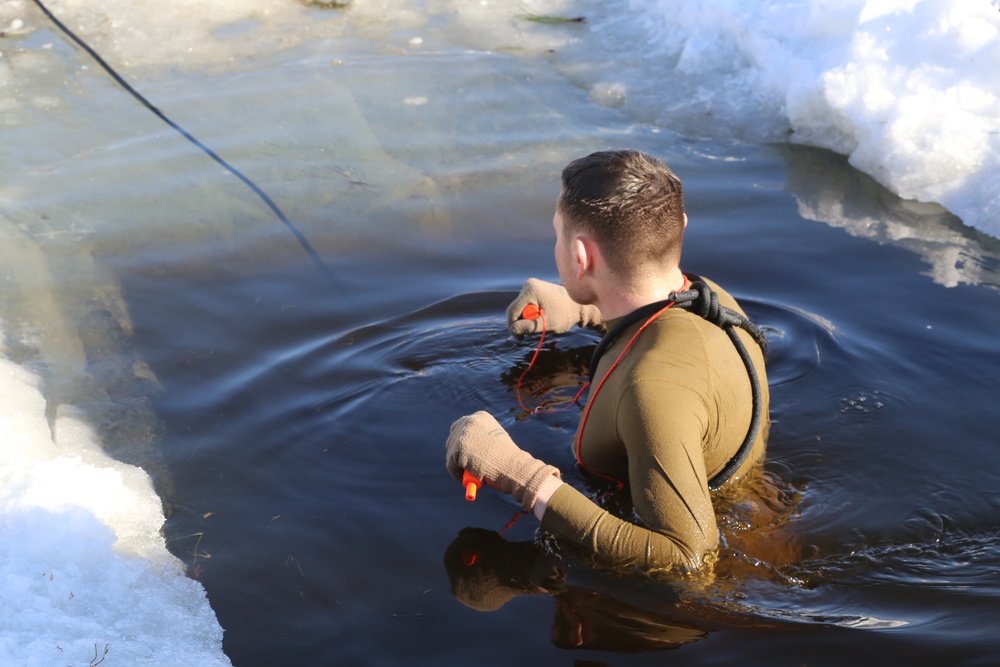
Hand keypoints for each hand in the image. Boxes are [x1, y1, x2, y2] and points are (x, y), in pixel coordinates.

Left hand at [445, 411, 560, 511]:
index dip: (461, 441)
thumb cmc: (508, 459)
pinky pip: (451, 465)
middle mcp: (469, 421)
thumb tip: (466, 449)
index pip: (461, 426)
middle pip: (452, 437)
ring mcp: (462, 435)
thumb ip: (480, 440)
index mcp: (480, 416)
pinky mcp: (457, 450)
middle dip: (456, 452)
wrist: (513, 467)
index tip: (463, 453)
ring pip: (450, 453)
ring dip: (459, 465)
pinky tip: (472, 477)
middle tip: (463, 466)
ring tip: (475, 473)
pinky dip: (457, 474)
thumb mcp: (494, 441)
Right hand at [506, 278, 603, 336]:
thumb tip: (513, 329)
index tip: (520, 339)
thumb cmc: (564, 315)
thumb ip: (528, 327)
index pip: (512, 311)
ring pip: (520, 309)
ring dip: (528, 318)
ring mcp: (531, 286)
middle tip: (537, 329)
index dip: (513, 327)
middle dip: (523, 322)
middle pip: (515, 310)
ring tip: (543, 320)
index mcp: (530, 290)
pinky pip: (526, 306)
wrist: (578, 306)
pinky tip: (543, 314)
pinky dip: (532, 314)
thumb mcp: (546, 324)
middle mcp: (528, 285)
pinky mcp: (534, 290)